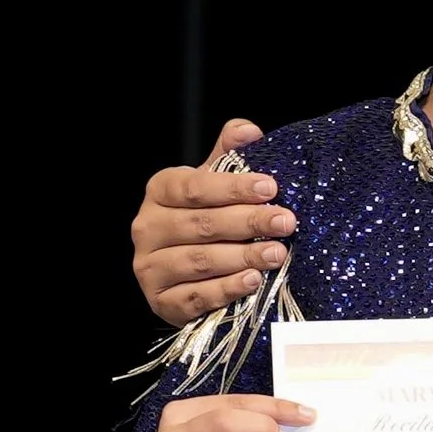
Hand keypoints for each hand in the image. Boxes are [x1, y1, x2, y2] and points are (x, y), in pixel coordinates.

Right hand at [133, 120, 294, 325]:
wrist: (180, 274)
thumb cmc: (202, 220)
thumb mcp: (212, 184)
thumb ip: (227, 156)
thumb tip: (248, 130)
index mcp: (159, 192)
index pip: (194, 188)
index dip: (233, 188)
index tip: (271, 188)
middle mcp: (147, 228)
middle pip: (201, 224)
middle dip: (248, 222)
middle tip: (285, 222)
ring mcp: (149, 267)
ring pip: (199, 261)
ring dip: (242, 256)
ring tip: (277, 253)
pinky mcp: (161, 301)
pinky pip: (196, 296)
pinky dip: (226, 289)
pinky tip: (252, 281)